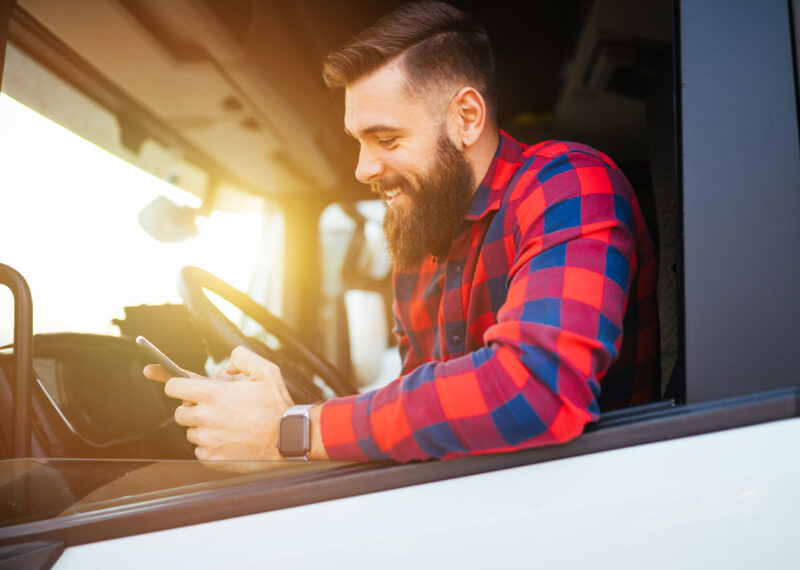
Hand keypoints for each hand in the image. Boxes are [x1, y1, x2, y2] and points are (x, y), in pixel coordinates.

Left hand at [143, 346, 293, 460]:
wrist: (287, 440)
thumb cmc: (276, 407)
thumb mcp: (265, 370)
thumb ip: (241, 357)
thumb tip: (226, 365)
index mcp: (213, 394)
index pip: (173, 386)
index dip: (178, 385)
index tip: (183, 387)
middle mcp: (205, 417)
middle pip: (180, 411)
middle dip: (192, 408)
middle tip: (213, 408)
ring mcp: (206, 439)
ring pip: (190, 432)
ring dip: (201, 427)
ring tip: (225, 424)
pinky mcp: (211, 458)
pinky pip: (199, 450)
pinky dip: (209, 445)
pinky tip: (228, 439)